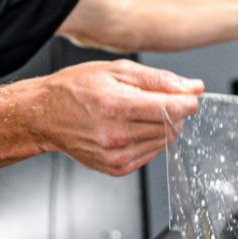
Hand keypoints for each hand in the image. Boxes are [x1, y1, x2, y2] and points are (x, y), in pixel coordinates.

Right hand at [25, 60, 203, 175]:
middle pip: (173, 126)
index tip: (188, 96)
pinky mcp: (116, 168)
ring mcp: (116, 155)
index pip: (173, 109)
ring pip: (164, 141)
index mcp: (118, 105)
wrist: (42, 115)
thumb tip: (194, 87)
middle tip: (149, 101)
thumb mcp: (117, 70)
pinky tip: (128, 129)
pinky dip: (148, 140)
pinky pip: (151, 154)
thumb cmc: (75, 89)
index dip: (187, 101)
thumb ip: (160, 79)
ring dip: (159, 126)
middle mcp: (117, 134)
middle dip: (171, 112)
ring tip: (133, 114)